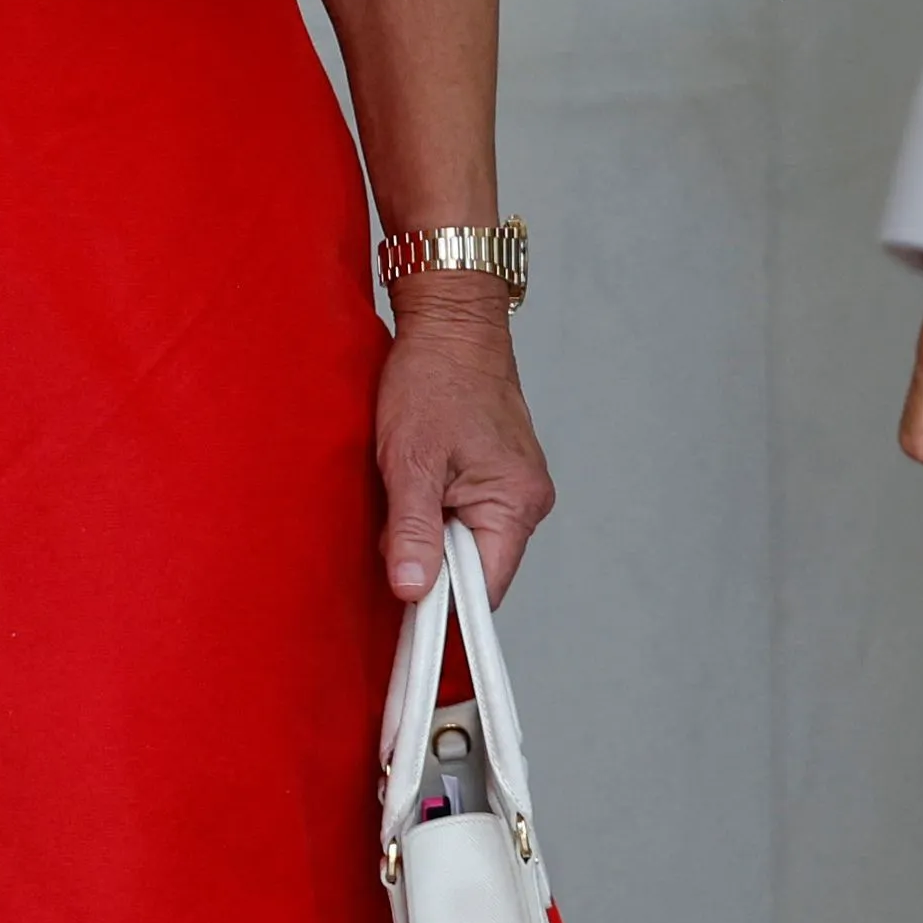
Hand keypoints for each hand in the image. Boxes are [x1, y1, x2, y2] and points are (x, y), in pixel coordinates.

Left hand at [373, 282, 550, 601]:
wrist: (449, 321)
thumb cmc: (433, 378)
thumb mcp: (410, 459)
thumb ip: (412, 530)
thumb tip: (413, 591)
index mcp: (516, 503)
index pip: (484, 590)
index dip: (443, 602)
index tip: (404, 599)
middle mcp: (527, 499)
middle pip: (477, 568)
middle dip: (431, 558)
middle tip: (394, 526)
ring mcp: (516, 485)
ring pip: (469, 539)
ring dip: (432, 529)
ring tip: (408, 490)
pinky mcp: (500, 471)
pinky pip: (468, 512)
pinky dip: (439, 507)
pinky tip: (420, 480)